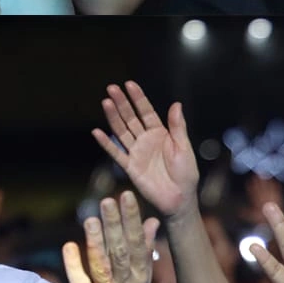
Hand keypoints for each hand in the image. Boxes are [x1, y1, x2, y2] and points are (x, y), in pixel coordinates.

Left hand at [64, 192, 158, 282]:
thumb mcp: (138, 279)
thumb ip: (144, 249)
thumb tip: (153, 221)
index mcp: (141, 275)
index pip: (138, 242)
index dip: (132, 218)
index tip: (127, 195)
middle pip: (121, 250)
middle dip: (116, 223)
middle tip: (109, 199)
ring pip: (103, 265)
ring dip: (97, 241)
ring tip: (90, 218)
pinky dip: (75, 265)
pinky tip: (69, 246)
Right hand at [93, 82, 198, 217]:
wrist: (180, 198)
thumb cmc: (186, 173)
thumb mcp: (184, 147)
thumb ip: (177, 127)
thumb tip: (176, 104)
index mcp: (161, 133)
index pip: (146, 112)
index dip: (138, 98)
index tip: (129, 85)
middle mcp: (146, 140)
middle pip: (131, 118)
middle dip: (122, 103)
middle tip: (111, 88)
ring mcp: (137, 152)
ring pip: (122, 131)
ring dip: (113, 117)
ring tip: (105, 102)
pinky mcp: (130, 167)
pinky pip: (116, 153)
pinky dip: (106, 143)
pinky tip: (97, 132)